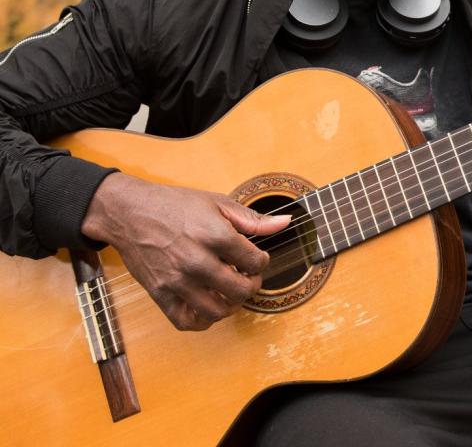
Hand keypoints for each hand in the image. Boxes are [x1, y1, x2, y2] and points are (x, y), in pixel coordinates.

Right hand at [81, 173, 290, 330]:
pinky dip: (203, 320)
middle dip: (252, 284)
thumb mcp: (218, 204)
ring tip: (231, 291)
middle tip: (249, 277)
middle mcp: (197, 261)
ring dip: (232, 305)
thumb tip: (285, 223)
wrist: (131, 213)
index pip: (255, 262)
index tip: (257, 258)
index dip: (262, 261)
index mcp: (215, 235)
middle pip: (241, 290)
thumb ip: (253, 219)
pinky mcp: (160, 295)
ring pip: (218, 311)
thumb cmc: (175, 205)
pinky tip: (209, 304)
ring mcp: (178, 281)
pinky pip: (187, 322)